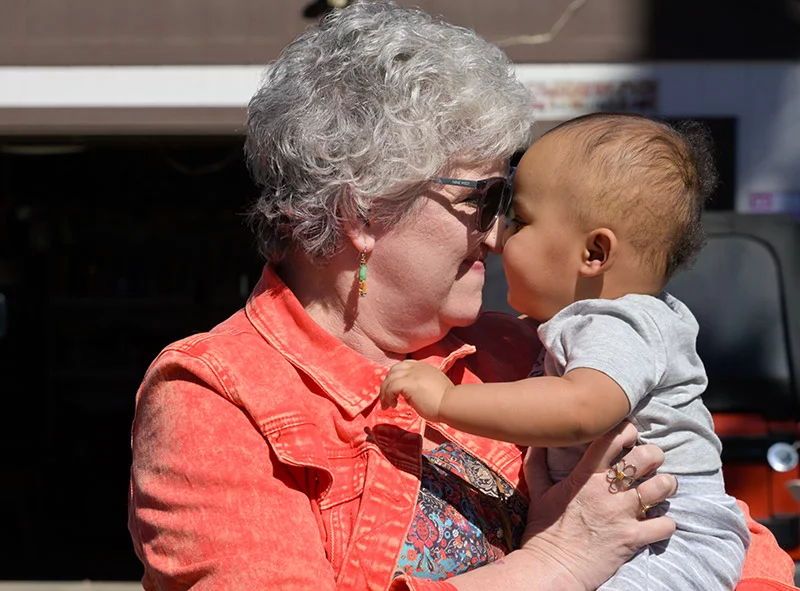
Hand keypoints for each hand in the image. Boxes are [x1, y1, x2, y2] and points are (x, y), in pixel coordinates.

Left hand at [379, 360, 453, 421]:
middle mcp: (416, 368)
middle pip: (394, 370)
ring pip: (390, 378)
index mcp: (423, 368)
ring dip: (385, 392)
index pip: (404, 366)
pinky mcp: (408, 383)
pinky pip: (391, 387)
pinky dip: (388, 396)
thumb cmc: (445, 402)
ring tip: (387, 405)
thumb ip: (419, 387)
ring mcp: (412, 374)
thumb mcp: (432, 388)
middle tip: (386, 399)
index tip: (394, 390)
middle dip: (387, 384)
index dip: (396, 376)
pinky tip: (393, 405)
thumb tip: (407, 395)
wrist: (452, 404)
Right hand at [520, 421, 677, 589]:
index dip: (627, 430)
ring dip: (665, 486)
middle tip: (650, 461)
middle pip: (646, 457)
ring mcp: (623, 515)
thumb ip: (537, 464)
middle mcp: (607, 491)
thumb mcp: (538, 493)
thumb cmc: (544, 531)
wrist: (551, 569)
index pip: (612, 438)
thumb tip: (537, 441)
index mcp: (585, 476)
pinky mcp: (634, 539)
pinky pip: (665, 525)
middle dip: (654, 454)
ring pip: (661, 487)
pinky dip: (666, 523)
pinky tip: (658, 522)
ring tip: (660, 487)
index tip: (629, 436)